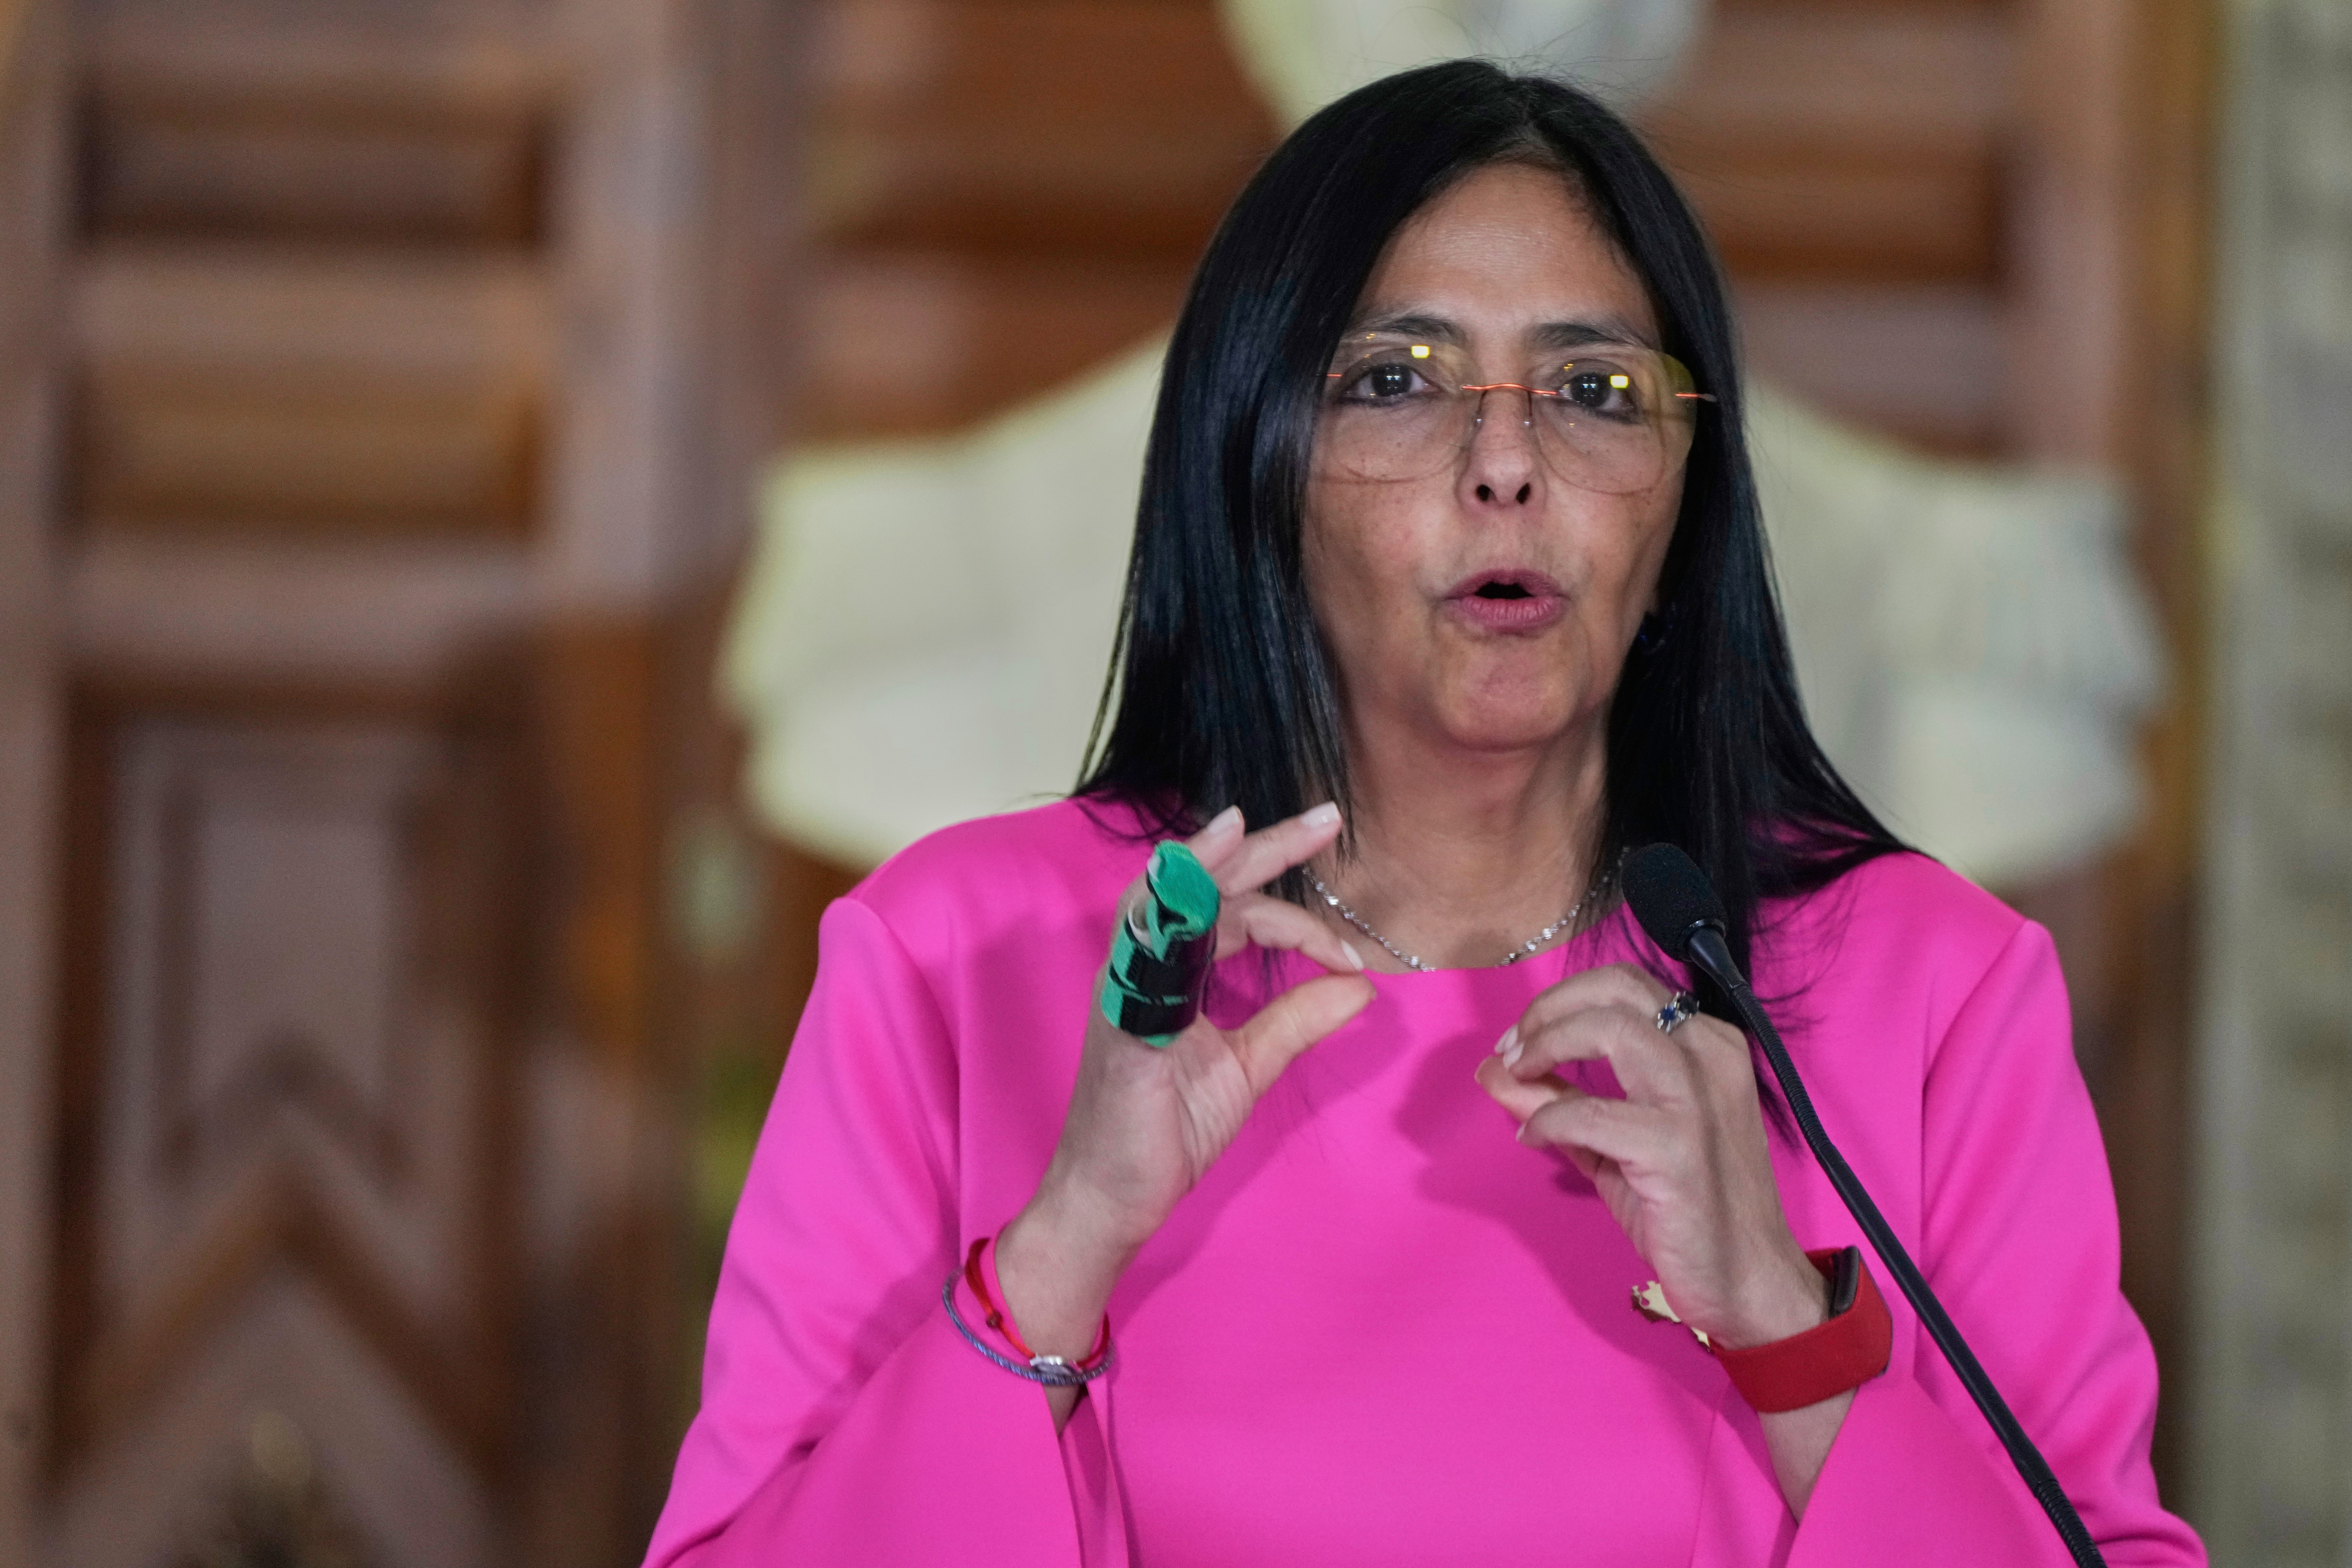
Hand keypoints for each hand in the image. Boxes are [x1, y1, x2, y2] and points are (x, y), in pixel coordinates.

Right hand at [997, 804, 1375, 1371]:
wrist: (1111, 1195)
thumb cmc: (1166, 1128)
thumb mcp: (1248, 1065)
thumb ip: (1297, 1021)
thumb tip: (1361, 987)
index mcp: (1176, 972)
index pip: (1239, 913)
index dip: (1299, 921)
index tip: (1351, 950)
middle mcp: (1146, 969)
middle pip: (1203, 886)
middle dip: (1263, 847)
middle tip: (1326, 817)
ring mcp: (1125, 992)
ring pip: (1162, 904)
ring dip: (1206, 863)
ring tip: (1246, 824)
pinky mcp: (1120, 1027)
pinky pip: (1137, 960)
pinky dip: (1161, 919)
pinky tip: (1189, 890)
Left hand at [1474, 963, 1823, 1349]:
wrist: (1748, 1279)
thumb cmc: (1688, 1206)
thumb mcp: (1612, 1141)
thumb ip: (1559, 1098)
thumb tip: (1493, 1067)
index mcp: (1707, 1044)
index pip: (1625, 984)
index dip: (1561, 1001)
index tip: (1522, 1037)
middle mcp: (1710, 1057)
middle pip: (1616, 989)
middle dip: (1549, 1010)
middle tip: (1514, 1050)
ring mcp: (1698, 1101)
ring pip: (1610, 1028)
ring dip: (1547, 1044)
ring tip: (1518, 1076)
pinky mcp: (1678, 1149)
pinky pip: (1591, 1112)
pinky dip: (1548, 1119)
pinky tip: (1531, 1138)